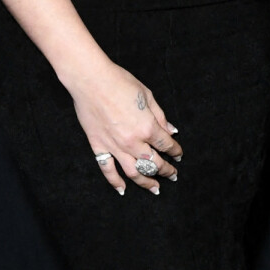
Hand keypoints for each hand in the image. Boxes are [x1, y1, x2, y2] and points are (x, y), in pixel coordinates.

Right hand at [66, 60, 183, 195]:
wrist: (91, 80)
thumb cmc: (119, 82)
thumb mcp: (147, 96)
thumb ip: (160, 116)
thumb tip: (171, 131)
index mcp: (147, 127)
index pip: (166, 145)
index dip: (175, 151)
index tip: (179, 154)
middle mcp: (133, 141)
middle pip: (153, 163)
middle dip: (166, 170)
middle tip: (172, 174)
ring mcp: (115, 146)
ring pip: (134, 172)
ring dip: (146, 183)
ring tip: (155, 189)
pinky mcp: (98, 146)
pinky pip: (107, 169)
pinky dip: (115, 181)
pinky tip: (123, 189)